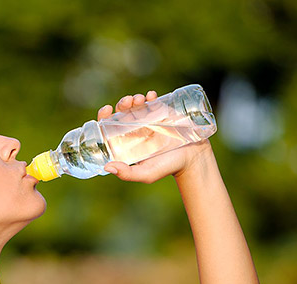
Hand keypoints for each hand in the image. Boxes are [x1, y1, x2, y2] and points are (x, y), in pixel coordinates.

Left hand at [97, 91, 212, 183]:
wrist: (192, 158)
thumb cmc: (168, 168)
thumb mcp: (146, 173)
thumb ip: (128, 173)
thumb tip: (107, 167)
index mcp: (126, 142)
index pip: (109, 127)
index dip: (104, 117)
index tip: (107, 110)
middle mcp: (134, 129)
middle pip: (122, 112)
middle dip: (122, 104)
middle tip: (128, 102)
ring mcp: (148, 120)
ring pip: (136, 105)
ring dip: (134, 99)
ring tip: (139, 100)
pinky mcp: (161, 113)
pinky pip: (153, 101)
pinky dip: (150, 96)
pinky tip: (151, 96)